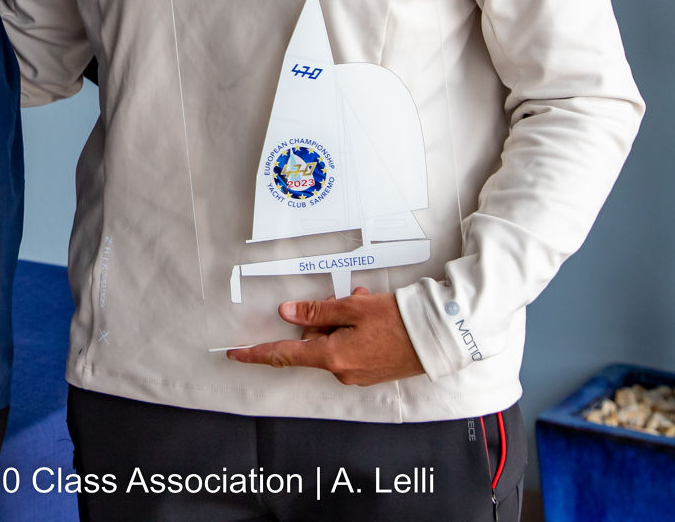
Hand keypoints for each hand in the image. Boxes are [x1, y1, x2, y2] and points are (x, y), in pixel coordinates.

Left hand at [225, 287, 424, 384]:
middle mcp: (342, 371)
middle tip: (346, 299)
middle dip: (323, 318)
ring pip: (333, 342)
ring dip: (342, 321)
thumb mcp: (353, 307)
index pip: (284, 354)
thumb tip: (287, 313)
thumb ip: (317, 311)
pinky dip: (355, 331)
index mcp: (332, 356)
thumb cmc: (398, 321)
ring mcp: (358, 375)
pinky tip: (373, 316)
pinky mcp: (371, 373)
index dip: (258, 353)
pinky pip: (350, 349)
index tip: (236, 353)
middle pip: (314, 341)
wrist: (438, 338)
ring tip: (365, 303)